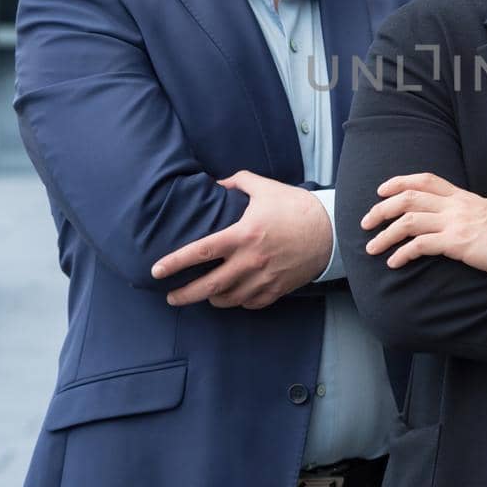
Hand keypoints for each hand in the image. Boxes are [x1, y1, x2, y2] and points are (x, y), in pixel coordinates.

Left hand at [150, 171, 331, 307]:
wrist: (330, 230)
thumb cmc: (295, 207)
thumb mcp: (264, 188)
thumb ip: (237, 183)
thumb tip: (215, 184)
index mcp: (243, 235)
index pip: (200, 252)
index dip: (175, 263)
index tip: (156, 270)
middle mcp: (250, 261)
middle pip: (208, 286)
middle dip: (184, 295)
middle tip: (170, 297)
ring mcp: (264, 279)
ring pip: (227, 299)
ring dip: (212, 297)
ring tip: (205, 292)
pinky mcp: (277, 290)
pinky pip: (249, 304)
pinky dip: (238, 301)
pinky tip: (233, 294)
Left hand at [360, 173, 486, 276]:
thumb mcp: (486, 212)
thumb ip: (466, 211)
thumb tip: (449, 218)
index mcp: (462, 196)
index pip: (425, 179)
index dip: (399, 182)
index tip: (381, 190)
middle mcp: (455, 205)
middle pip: (408, 197)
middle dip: (381, 209)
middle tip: (365, 223)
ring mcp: (455, 223)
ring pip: (409, 220)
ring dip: (385, 234)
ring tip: (371, 247)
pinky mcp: (457, 243)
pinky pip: (420, 245)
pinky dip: (402, 253)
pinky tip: (394, 263)